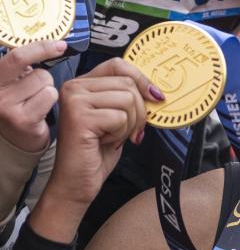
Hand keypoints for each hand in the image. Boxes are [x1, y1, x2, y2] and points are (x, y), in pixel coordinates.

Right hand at [0, 40, 66, 151]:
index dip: (41, 47)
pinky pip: (49, 97)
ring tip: (35, 102)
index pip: (18, 56)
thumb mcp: (14, 79)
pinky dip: (50, 102)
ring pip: (46, 85)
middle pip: (38, 73)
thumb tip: (57, 44)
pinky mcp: (22, 120)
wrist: (15, 137)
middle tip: (33, 91)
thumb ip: (24, 62)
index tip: (61, 45)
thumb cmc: (18, 102)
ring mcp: (6, 108)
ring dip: (47, 91)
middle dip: (44, 79)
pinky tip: (40, 111)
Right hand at [32, 59, 162, 242]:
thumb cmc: (96, 152)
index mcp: (81, 83)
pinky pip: (120, 117)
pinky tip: (104, 143)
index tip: (155, 96)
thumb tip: (155, 89)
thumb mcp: (115, 117)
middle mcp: (73, 87)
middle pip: (127, 83)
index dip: (141, 79)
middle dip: (139, 111)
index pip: (118, 65)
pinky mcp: (79, 117)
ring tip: (112, 138)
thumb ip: (127, 97)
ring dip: (128, 125)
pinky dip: (120, 134)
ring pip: (127, 100)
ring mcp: (74, 100)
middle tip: (130, 132)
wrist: (76, 184)